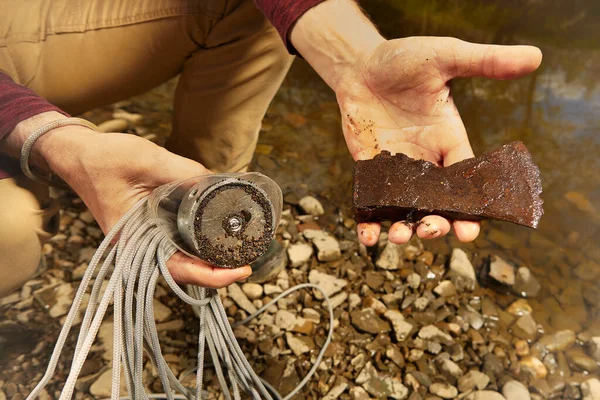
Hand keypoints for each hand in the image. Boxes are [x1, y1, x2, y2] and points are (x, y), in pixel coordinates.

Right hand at [7, 113, 251, 286]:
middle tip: (251, 258)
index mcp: (135, 240)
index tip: (241, 271)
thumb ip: (185, 172)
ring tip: (242, 249)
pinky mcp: (150, 226)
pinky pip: (178, 241)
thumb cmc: (104, 160)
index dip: (214, 276)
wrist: (78, 154)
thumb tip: (218, 184)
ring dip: (212, 258)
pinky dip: (200, 242)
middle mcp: (140, 246)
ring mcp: (145, 238)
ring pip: (184, 258)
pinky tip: (220, 233)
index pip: (180, 271)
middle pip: (187, 270)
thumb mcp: (148, 160)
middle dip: (220, 270)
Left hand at [335, 37, 541, 245]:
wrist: (361, 65)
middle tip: (433, 230)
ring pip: (405, 209)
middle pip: (438, 204)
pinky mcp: (369, 171)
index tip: (471, 231)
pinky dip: (369, 223)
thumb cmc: (404, 60)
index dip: (471, 208)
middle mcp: (426, 162)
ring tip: (400, 235)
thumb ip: (485, 61)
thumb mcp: (445, 57)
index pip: (466, 182)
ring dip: (405, 228)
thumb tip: (535, 55)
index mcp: (450, 141)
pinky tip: (369, 237)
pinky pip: (370, 203)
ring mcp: (396, 169)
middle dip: (439, 224)